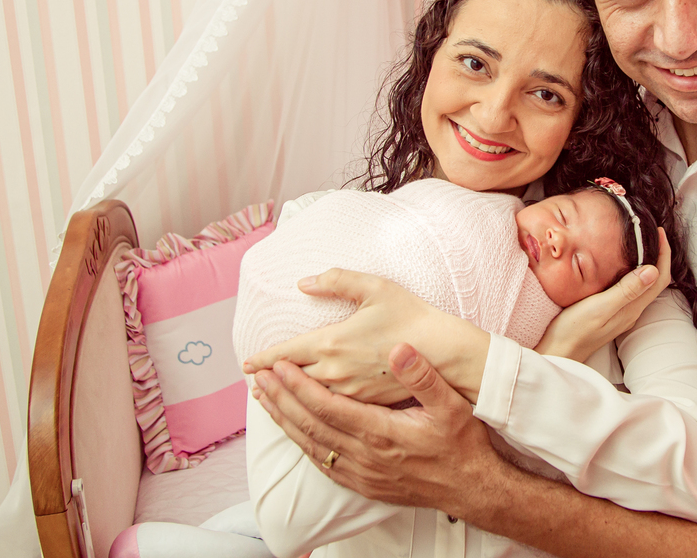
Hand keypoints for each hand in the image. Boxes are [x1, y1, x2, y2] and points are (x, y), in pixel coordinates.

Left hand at [244, 269, 488, 404]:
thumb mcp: (378, 288)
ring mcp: (351, 395)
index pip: (285, 354)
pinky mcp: (367, 409)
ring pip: (305, 403)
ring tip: (269, 399)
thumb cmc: (416, 319)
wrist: (450, 359)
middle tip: (252, 382)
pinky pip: (327, 415)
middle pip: (289, 383)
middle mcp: (336, 374)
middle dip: (269, 382)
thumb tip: (304, 283)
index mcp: (333, 343)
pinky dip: (309, 413)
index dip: (263, 359)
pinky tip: (306, 413)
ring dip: (284, 400)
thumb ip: (338, 280)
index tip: (246, 364)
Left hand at [251, 347, 502, 511]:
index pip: (326, 406)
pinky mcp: (364, 485)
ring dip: (285, 421)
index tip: (278, 365)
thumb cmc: (462, 444)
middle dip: (281, 399)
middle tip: (258, 377)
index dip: (298, 385)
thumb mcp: (451, 405)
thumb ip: (423, 376)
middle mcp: (365, 456)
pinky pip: (323, 465)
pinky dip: (302, 445)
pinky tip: (293, 434)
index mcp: (381, 432)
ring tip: (265, 400)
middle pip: (310, 425)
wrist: (472, 488)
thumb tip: (399, 349)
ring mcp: (362, 474)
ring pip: (311, 446)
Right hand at [534, 228, 670, 361]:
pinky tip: (617, 264)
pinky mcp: (609, 312)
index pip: (659, 278)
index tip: (659, 232)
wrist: (556, 353)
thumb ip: (626, 290)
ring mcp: (620, 312)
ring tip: (636, 242)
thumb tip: (653, 270)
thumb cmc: (573, 331)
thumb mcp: (600, 307)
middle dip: (658, 255)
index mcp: (632, 308)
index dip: (664, 254)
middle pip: (655, 280)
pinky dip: (630, 272)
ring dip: (645, 263)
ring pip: (642, 284)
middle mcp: (630, 310)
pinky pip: (628, 288)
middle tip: (651, 233)